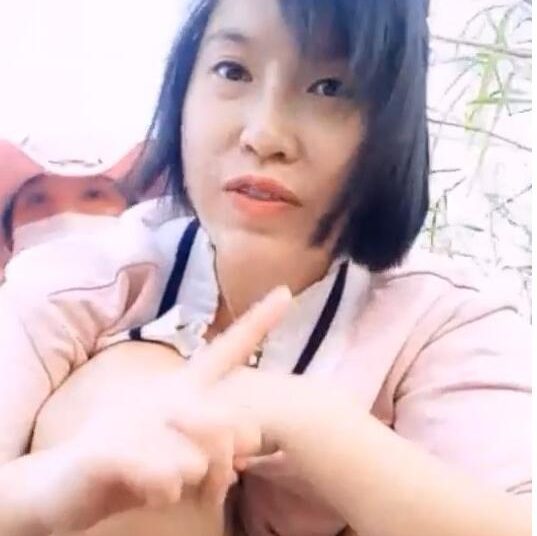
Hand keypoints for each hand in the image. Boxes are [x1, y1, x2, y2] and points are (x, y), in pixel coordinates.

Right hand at [33, 286, 291, 533]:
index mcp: (182, 388)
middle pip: (230, 424)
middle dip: (228, 459)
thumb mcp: (181, 456)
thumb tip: (245, 449)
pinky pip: (168, 478)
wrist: (60, 488)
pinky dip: (164, 492)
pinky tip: (146, 489)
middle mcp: (165, 394)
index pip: (227, 351)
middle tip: (214, 479)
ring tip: (168, 481)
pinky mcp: (109, 450)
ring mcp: (136, 419)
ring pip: (201, 457)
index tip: (286, 292)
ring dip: (193, 482)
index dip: (258, 321)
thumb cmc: (132, 466)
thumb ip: (217, 449)